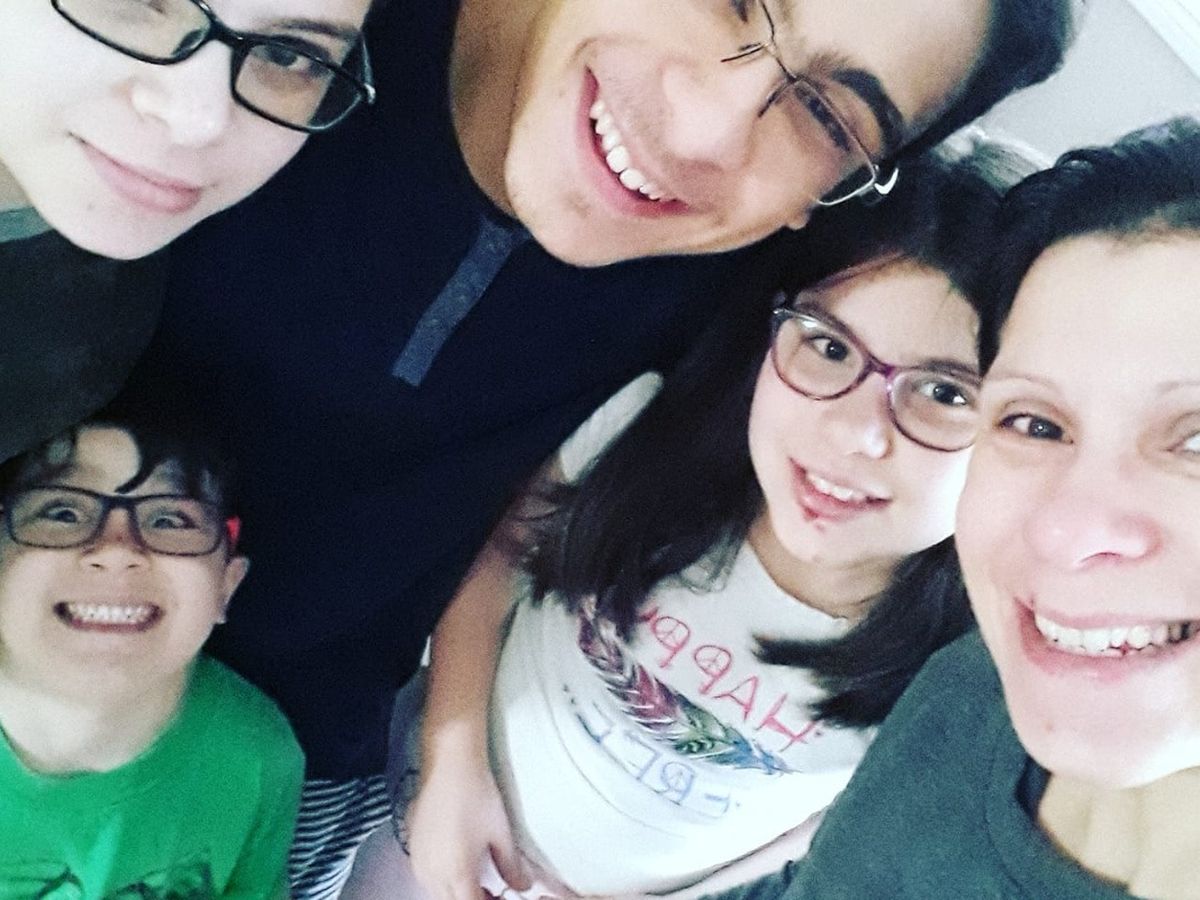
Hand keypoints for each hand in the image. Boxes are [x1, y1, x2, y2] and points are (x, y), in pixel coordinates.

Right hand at [406, 757, 529, 899]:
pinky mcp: (413, 848)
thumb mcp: (500, 832)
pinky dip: (444, 881)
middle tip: (495, 895)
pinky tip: (459, 866)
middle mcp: (432, 872)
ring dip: (457, 894)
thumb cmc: (475, 793)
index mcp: (456, 872)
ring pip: (438, 893)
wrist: (449, 764)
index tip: (502, 899)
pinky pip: (427, 878)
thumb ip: (511, 865)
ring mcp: (419, 860)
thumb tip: (522, 885)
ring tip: (480, 884)